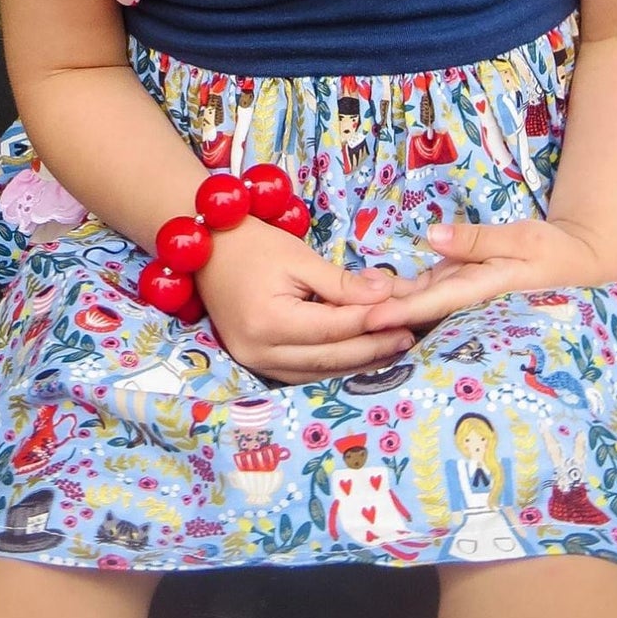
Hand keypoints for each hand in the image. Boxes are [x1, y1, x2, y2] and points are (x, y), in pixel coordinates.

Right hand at [194, 219, 417, 385]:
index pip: (333, 328)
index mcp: (269, 321)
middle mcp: (259, 351)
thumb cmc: (253, 244)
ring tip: (393, 350)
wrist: (207, 248)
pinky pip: (302, 373)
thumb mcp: (299, 256)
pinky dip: (333, 366)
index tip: (405, 315)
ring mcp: (255, 362)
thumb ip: (341, 281)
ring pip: (318, 373)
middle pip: (328, 358)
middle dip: (372, 349)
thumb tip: (385, 293)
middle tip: (408, 337)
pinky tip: (360, 357)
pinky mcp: (256, 363)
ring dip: (358, 363)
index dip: (371, 322)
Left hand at [361, 218, 616, 333]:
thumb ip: (478, 240)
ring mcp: (460, 298)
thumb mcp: (523, 239)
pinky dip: (398, 296)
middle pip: (416, 312)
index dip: (401, 312)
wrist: (576, 267)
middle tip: (337, 318)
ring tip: (340, 307)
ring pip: (416, 305)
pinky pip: (424, 295)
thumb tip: (433, 236)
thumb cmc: (553, 254)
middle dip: (379, 316)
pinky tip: (367, 295)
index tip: (369, 317)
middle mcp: (467, 303)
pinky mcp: (457, 289)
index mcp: (484, 292)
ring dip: (382, 308)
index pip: (435, 304)